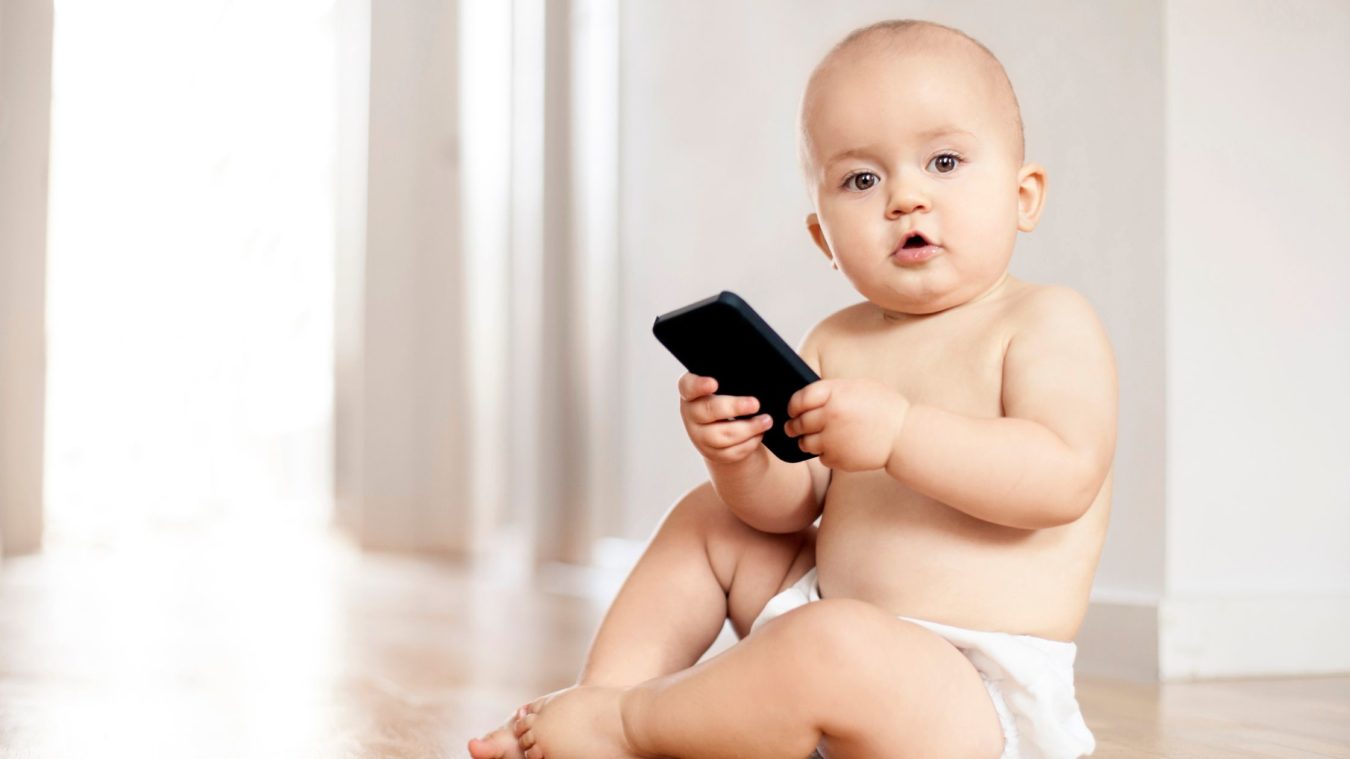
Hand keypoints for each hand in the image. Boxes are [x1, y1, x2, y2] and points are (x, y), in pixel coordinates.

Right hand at [677, 373, 773, 464]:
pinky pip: (730, 452)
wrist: (725, 427)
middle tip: (755, 404)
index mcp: (691, 392)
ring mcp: (699, 436)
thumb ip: (732, 381)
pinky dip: (749, 443)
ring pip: (721, 436)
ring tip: (766, 420)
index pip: (687, 386)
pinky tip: (759, 434)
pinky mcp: (712, 453)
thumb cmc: (727, 400)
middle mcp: (691, 414)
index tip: (714, 383)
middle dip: (734, 407)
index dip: (699, 385)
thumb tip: (753, 378)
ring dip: (748, 428)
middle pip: (708, 411)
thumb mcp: (727, 387)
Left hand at [785, 378, 909, 471]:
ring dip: (807, 441)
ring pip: (805, 443)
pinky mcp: (838, 459)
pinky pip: (821, 458)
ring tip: (815, 438)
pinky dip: (825, 454)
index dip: (793, 405)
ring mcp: (833, 439)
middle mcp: (830, 416)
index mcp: (835, 394)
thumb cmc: (884, 408)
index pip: (799, 399)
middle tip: (793, 427)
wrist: (904, 436)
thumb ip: (833, 389)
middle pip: (799, 423)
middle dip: (794, 426)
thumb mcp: (859, 386)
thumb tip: (809, 396)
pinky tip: (837, 448)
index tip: (792, 410)